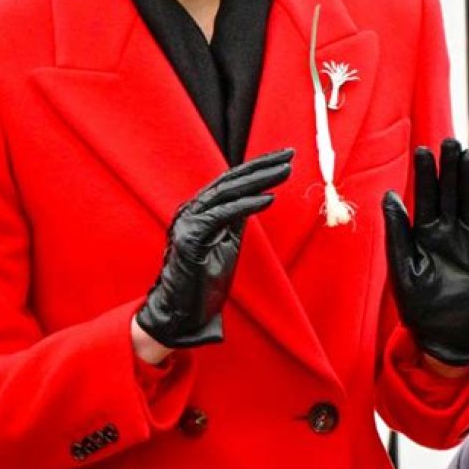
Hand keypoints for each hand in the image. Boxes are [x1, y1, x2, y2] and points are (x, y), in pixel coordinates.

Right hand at [136, 148, 292, 347]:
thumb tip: (255, 197)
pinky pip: (222, 214)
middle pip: (230, 179)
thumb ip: (234, 219)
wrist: (179, 314)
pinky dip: (247, 205)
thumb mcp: (225, 243)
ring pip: (227, 191)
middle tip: (289, 154)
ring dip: (259, 180)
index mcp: (198, 209)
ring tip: (285, 171)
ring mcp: (187, 221)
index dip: (257, 167)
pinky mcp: (190, 237)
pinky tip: (268, 198)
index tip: (282, 158)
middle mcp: (191, 209)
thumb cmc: (202, 282)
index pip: (230, 181)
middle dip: (262, 165)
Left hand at [382, 138, 468, 365]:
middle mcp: (448, 232)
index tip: (423, 149)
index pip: (425, 196)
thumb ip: (396, 233)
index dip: (425, 173)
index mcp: (423, 233)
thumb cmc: (418, 306)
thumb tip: (388, 196)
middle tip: (449, 141)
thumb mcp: (402, 268)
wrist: (445, 337)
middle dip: (449, 168)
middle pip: (450, 193)